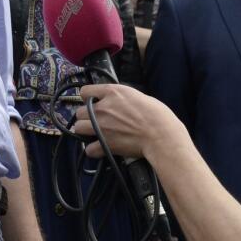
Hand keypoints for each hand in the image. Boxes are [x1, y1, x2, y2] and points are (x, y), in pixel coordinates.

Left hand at [71, 84, 185, 160]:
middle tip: (95, 121)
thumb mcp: (138, 96)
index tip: (92, 103)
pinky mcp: (104, 144)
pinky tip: (100, 149)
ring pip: (78, 128)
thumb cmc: (157, 115)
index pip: (85, 91)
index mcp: (112, 92)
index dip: (88, 98)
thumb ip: (122, 98)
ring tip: (94, 134)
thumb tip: (118, 102)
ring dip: (85, 131)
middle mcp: (103, 107)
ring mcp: (101, 126)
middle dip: (86, 117)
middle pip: (79, 112)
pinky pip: (88, 149)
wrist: (161, 135)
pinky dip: (93, 150)